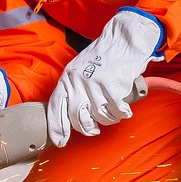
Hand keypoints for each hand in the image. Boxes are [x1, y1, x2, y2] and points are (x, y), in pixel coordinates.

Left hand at [47, 9, 163, 146]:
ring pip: (99, 117)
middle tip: (94, 129)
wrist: (124, 39)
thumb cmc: (103, 56)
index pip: (56, 107)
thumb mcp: (80, 69)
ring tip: (112, 110)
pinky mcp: (113, 87)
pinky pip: (116, 112)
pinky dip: (121, 113)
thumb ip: (73, 89)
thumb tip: (71, 116)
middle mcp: (78, 82)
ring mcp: (95, 85)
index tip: (60, 141)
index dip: (57, 128)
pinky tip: (123, 108)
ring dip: (108, 118)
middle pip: (77, 118)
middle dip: (86, 128)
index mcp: (67, 78)